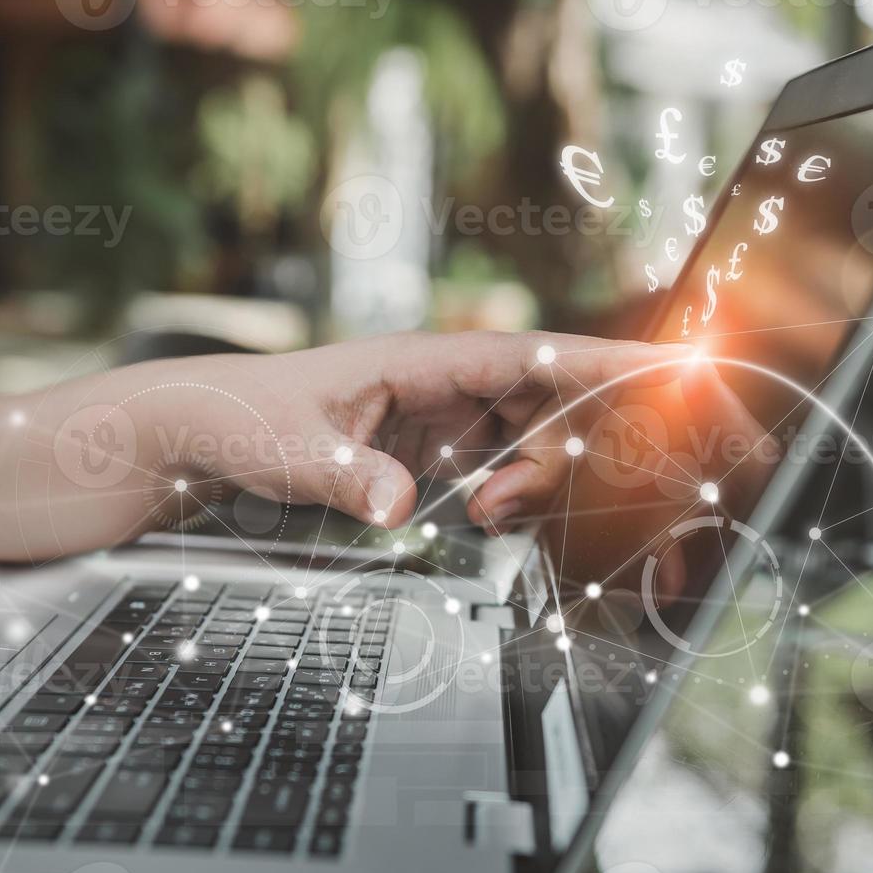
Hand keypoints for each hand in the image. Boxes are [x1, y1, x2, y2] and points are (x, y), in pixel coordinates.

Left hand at [136, 331, 688, 529]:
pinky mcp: (434, 448)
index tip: (668, 372)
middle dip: (586, 439)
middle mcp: (443, 382)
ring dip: (541, 477)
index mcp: (419, 361)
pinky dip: (518, 490)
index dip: (601, 366)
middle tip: (592, 484)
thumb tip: (397, 505)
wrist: (204, 429)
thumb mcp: (290, 452)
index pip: (529, 357)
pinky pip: (502, 462)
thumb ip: (347, 477)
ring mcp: (442, 415)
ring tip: (495, 515)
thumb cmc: (241, 416)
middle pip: (549, 400)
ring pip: (533, 435)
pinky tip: (503, 516)